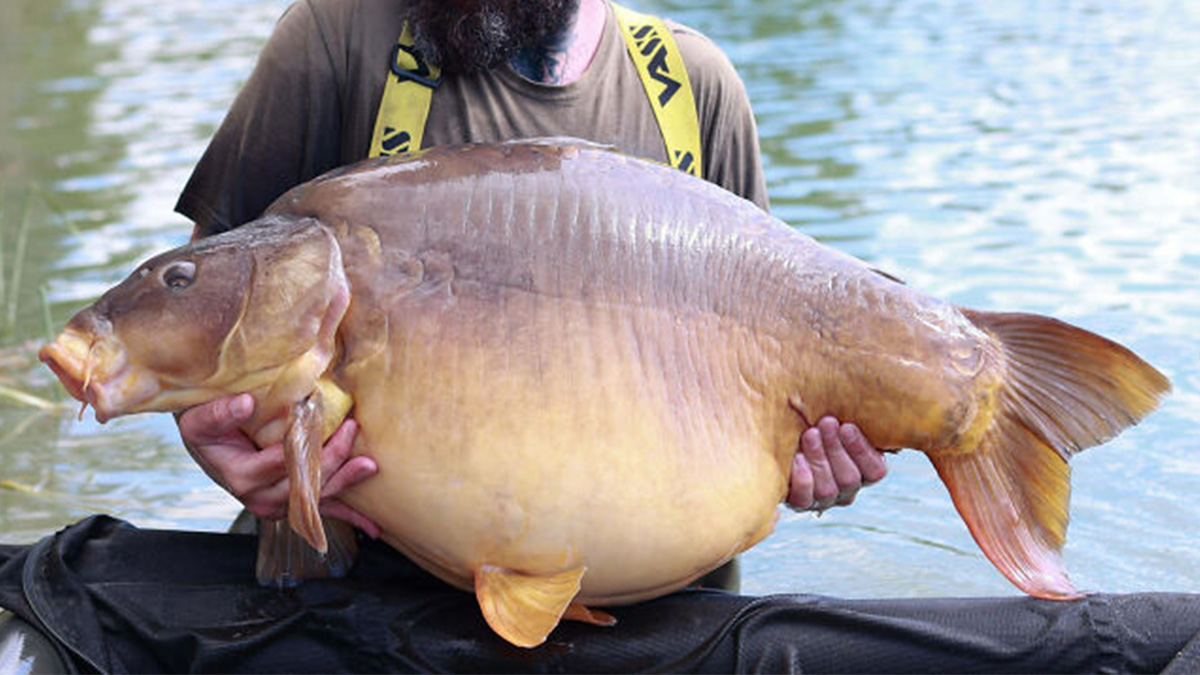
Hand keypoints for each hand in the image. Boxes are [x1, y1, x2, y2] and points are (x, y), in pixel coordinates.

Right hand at [176, 393, 381, 536]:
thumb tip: (247, 403)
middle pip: (303, 483)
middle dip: (330, 458)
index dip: (300, 443)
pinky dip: (349, 516)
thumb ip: (219, 414)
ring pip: (317, 498)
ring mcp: (279, 504)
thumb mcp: (198, 420)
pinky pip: (323, 510)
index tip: (319, 417)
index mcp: (240, 476)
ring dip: (345, 481)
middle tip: (350, 429)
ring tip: (369, 465)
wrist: (208, 444)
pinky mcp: (293, 504)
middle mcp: (260, 497)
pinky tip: (372, 525)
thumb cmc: (204, 430)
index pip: (278, 462)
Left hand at [787, 416, 885, 512]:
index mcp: (863, 471)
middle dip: (836, 448)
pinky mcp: (800, 503)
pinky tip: (797, 458)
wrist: (778, 440)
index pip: (875, 471)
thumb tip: (861, 388)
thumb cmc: (815, 423)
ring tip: (809, 434)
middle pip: (850, 478)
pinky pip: (803, 500)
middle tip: (825, 423)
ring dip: (819, 459)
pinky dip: (802, 479)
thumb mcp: (833, 419)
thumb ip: (848, 414)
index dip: (862, 450)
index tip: (847, 426)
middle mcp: (846, 490)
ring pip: (828, 489)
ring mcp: (823, 500)